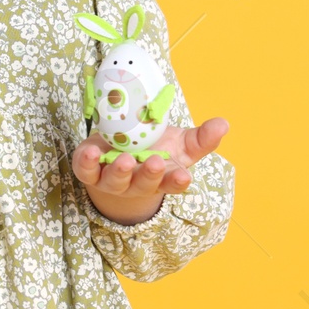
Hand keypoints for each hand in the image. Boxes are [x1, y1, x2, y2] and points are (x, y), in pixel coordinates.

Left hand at [72, 117, 229, 225]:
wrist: (116, 152)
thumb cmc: (153, 148)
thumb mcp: (179, 144)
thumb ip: (201, 137)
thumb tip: (223, 124)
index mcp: (161, 178)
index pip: (172, 184)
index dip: (177, 181)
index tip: (184, 175)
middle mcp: (136, 183)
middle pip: (143, 184)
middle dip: (149, 175)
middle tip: (155, 162)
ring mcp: (111, 180)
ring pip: (115, 181)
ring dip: (119, 172)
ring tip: (124, 160)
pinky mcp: (89, 170)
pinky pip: (85, 170)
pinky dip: (86, 162)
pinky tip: (91, 152)